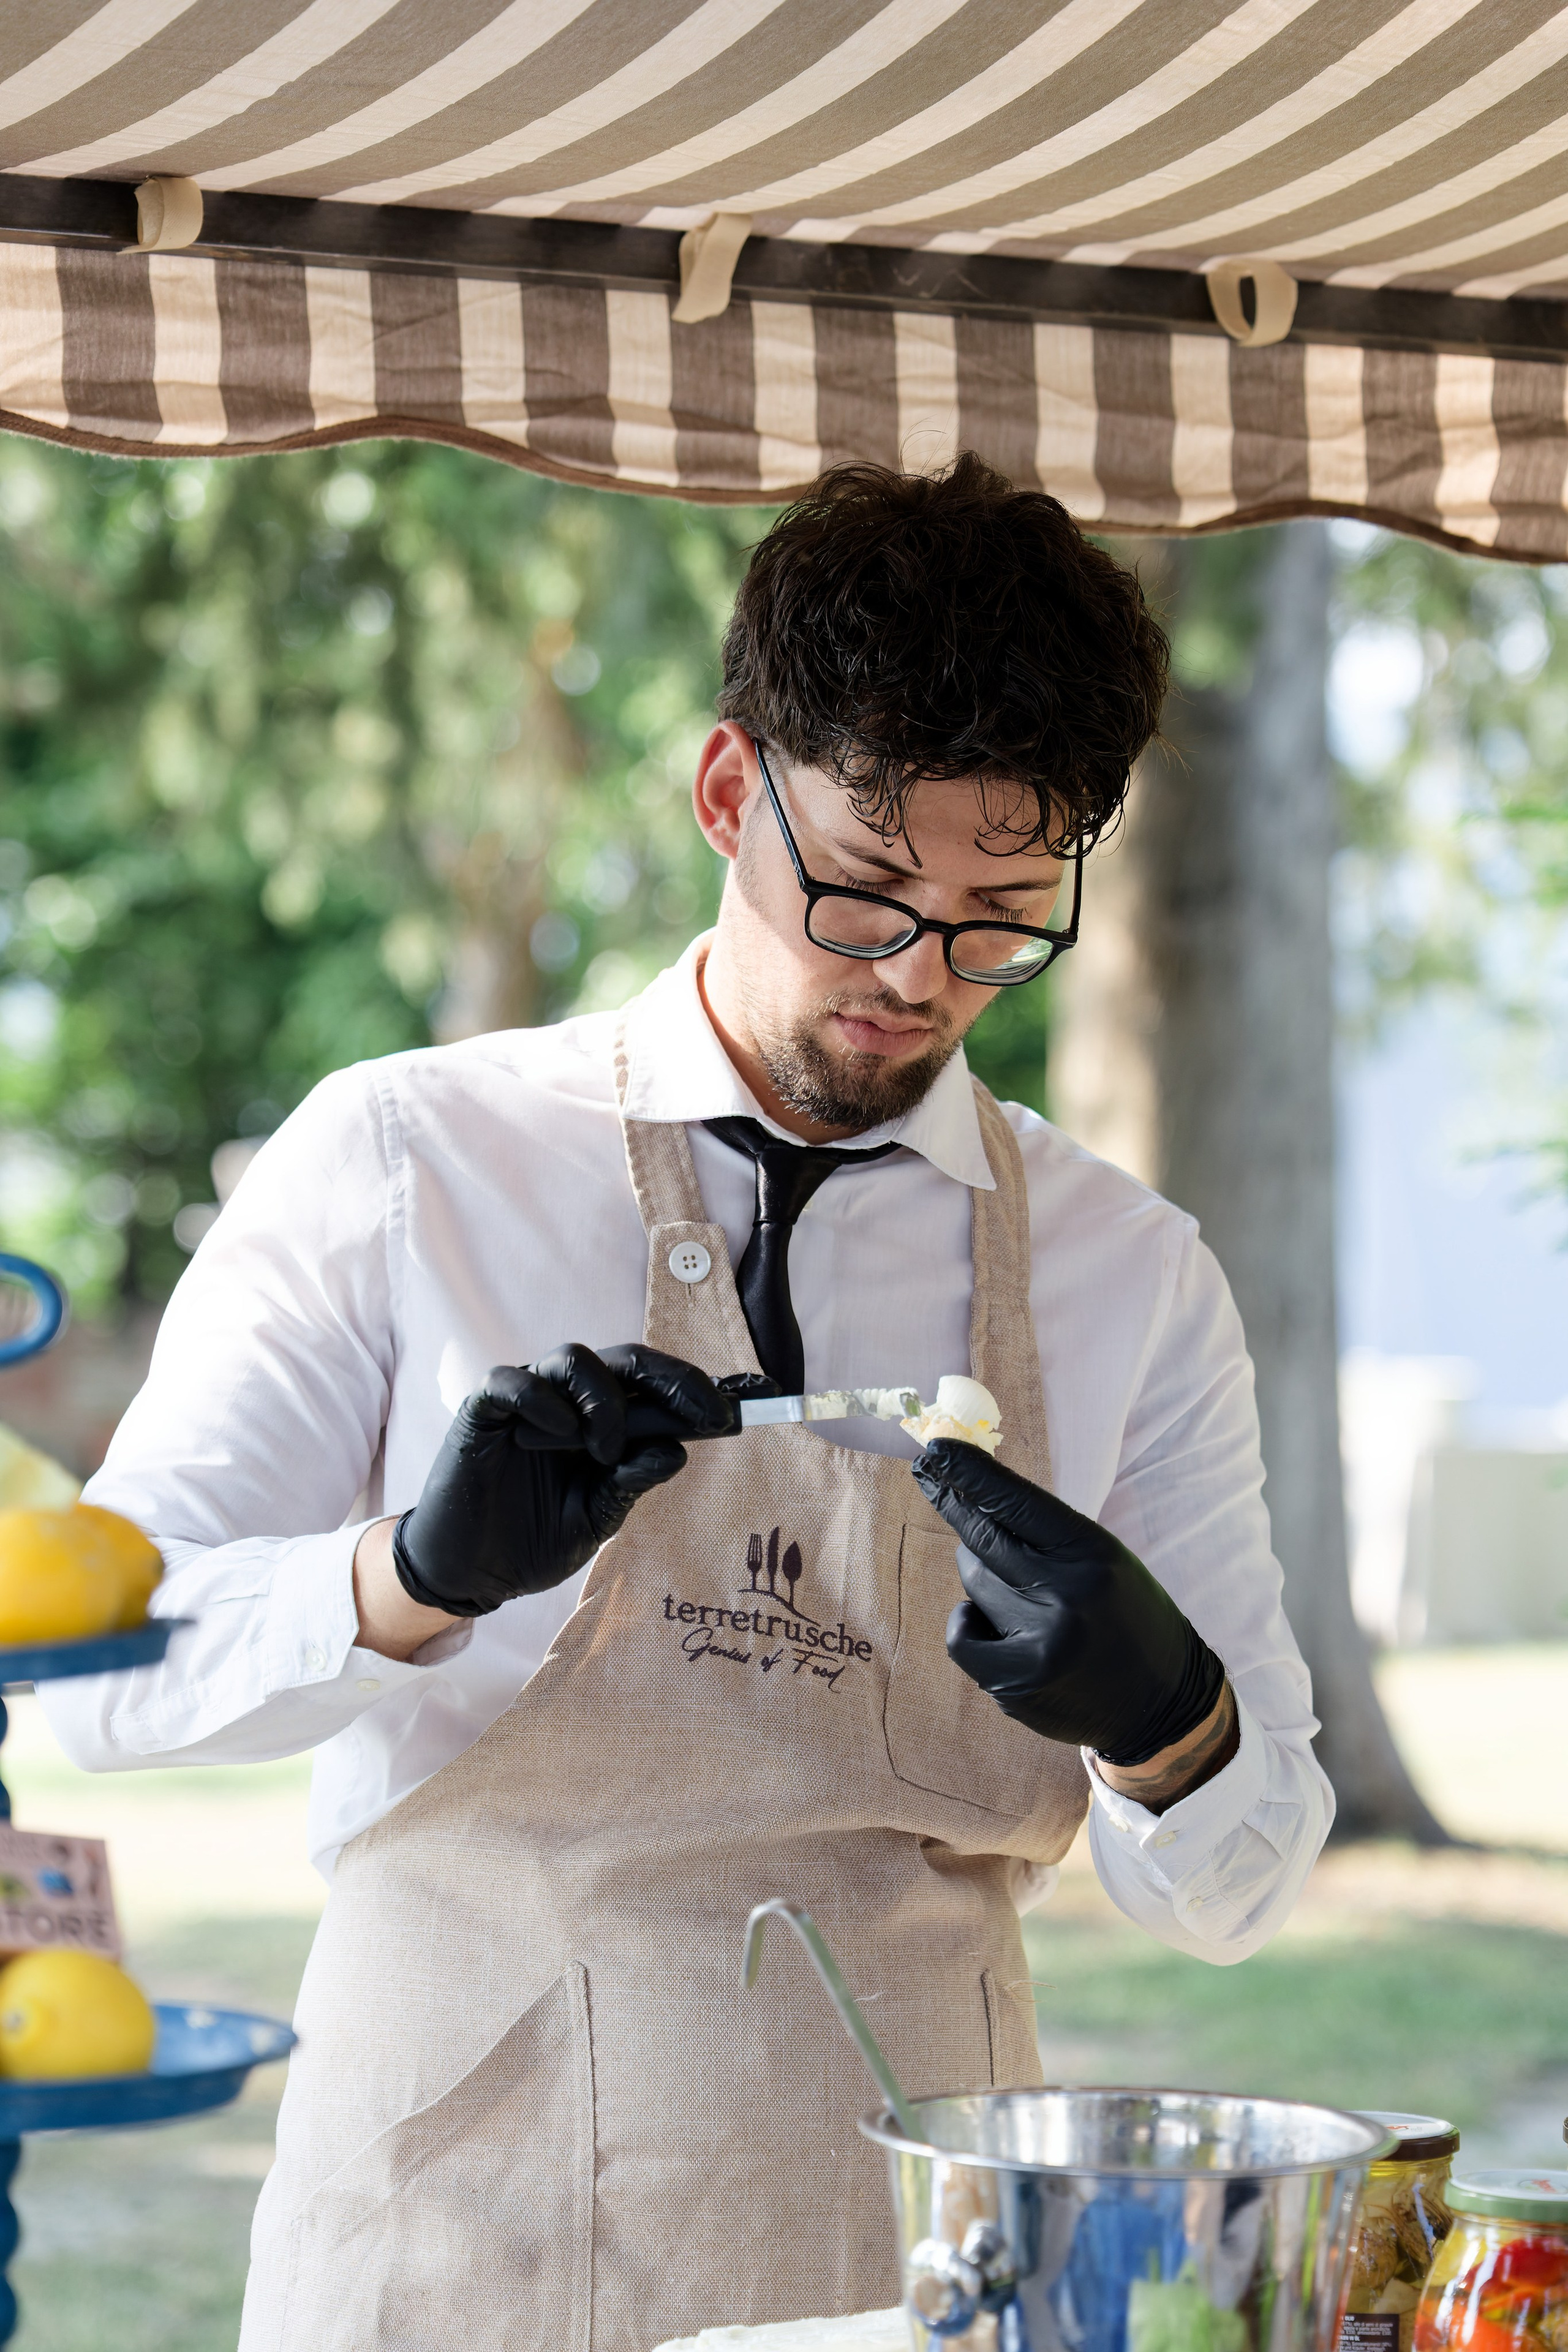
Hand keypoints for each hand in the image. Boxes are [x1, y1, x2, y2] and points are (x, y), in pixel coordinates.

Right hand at [393, 1343, 734, 1616]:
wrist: (471, 1571)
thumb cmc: (535, 1538)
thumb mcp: (597, 1517)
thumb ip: (633, 1481)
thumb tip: (678, 1451)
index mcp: (604, 1420)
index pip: (655, 1384)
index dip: (696, 1389)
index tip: (740, 1412)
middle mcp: (569, 1400)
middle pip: (625, 1359)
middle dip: (672, 1379)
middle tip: (704, 1413)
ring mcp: (526, 1401)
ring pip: (572, 1357)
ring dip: (603, 1398)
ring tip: (605, 1449)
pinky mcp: (482, 1412)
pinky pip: (512, 1382)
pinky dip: (541, 1399)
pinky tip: (560, 1432)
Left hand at [911, 1441, 1226, 1767]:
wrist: (1162, 1700)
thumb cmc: (1122, 1615)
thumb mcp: (1100, 1558)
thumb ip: (1043, 1534)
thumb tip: (970, 1495)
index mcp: (1092, 1553)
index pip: (1016, 1501)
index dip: (969, 1472)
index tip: (935, 1449)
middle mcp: (1067, 1594)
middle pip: (983, 1537)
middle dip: (952, 1501)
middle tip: (928, 1475)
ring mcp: (1040, 1642)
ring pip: (974, 1584)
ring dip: (980, 1576)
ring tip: (1018, 1589)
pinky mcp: (1018, 1682)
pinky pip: (962, 1637)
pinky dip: (970, 1627)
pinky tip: (996, 1631)